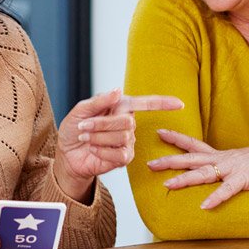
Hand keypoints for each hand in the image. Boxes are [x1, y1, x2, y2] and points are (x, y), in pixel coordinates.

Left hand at [54, 88, 183, 197]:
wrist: (67, 153)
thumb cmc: (75, 129)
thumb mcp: (81, 110)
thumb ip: (99, 101)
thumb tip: (118, 90)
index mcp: (121, 106)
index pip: (146, 103)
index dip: (163, 103)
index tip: (180, 104)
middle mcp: (128, 123)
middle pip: (127, 122)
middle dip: (101, 124)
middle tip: (84, 127)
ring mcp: (128, 141)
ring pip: (122, 138)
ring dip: (98, 138)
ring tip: (86, 138)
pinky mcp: (124, 158)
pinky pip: (120, 154)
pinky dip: (102, 151)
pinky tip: (93, 150)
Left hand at [146, 129, 248, 209]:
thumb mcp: (237, 161)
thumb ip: (223, 166)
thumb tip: (211, 171)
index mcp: (220, 155)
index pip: (193, 144)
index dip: (176, 138)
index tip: (159, 132)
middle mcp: (222, 160)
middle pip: (190, 159)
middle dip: (169, 161)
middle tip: (150, 164)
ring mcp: (232, 169)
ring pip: (203, 174)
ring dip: (184, 180)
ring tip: (167, 185)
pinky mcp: (244, 180)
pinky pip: (227, 190)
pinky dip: (215, 198)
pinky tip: (205, 206)